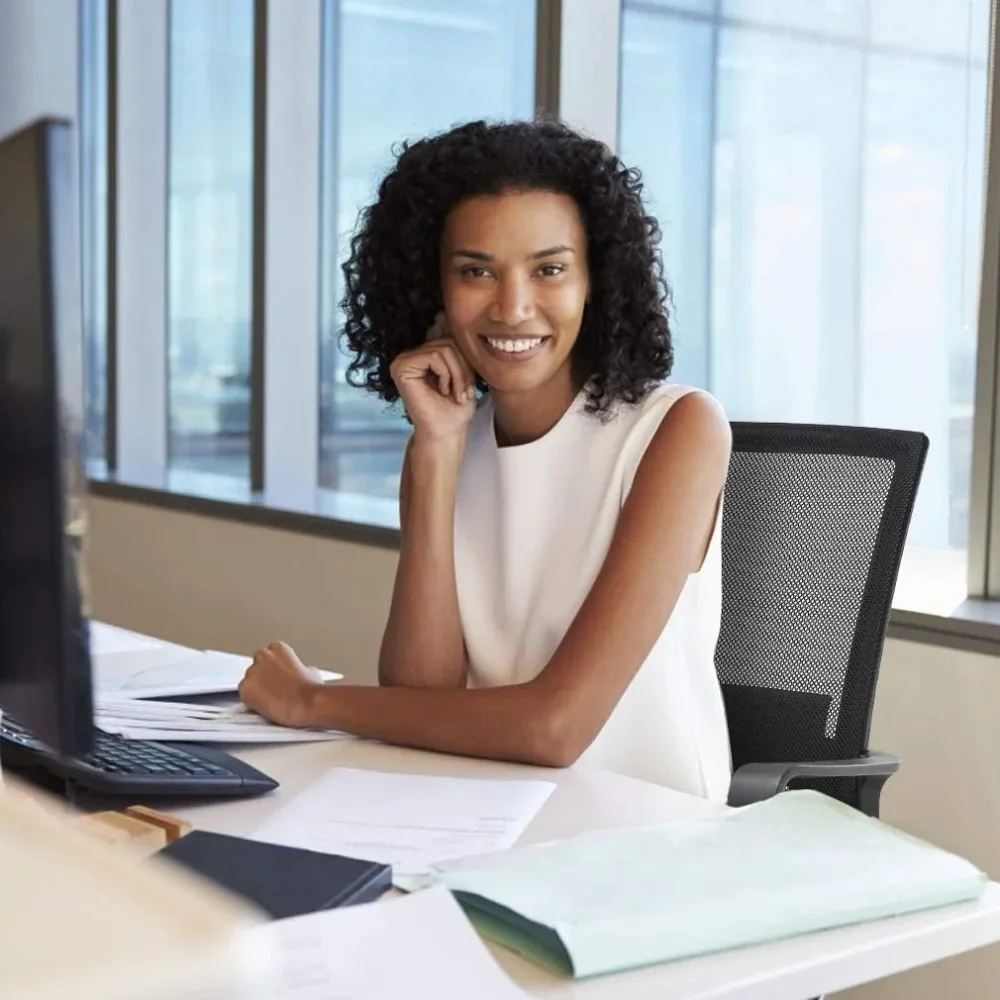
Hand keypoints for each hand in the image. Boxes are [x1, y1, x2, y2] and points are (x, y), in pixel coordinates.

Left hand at [238, 641, 322, 728]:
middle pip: (256, 667)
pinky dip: (251, 700)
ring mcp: (252, 672)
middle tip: (274, 689)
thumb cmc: (310, 689)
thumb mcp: (310, 670)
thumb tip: (299, 673)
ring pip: (249, 681)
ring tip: (271, 699)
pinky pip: (244, 694)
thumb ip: (298, 667)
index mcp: (278, 648)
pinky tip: (264, 705)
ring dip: (257, 689)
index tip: (279, 677)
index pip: (269, 656)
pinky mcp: (245, 688)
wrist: (306, 703)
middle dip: (263, 677)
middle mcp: (262, 656)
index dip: (274, 669)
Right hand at [390, 312, 476, 441]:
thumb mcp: (462, 369)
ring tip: (456, 394)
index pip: (448, 335)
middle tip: (464, 392)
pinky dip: (447, 374)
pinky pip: (434, 355)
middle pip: (449, 341)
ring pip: (444, 348)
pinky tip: (443, 391)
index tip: (464, 382)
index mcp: (423, 354)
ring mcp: (403, 360)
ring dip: (458, 374)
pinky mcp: (400, 367)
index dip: (462, 357)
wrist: (448, 431)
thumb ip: (452, 345)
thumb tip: (441, 313)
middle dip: (463, 367)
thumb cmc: (456, 407)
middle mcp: (410, 354)